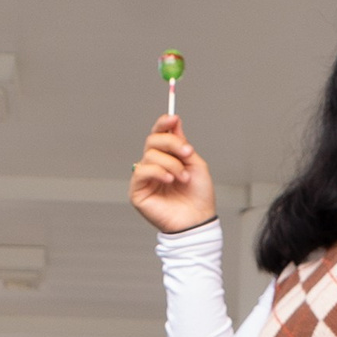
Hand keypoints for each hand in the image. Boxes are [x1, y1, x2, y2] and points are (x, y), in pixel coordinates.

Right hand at [129, 112, 216, 234]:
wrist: (198, 219)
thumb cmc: (198, 195)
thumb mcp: (195, 164)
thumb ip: (182, 144)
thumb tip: (174, 121)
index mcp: (167, 158)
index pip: (159, 135)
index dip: (163, 124)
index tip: (173, 118)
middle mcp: (153, 165)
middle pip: (153, 140)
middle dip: (172, 143)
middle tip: (187, 153)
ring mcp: (144, 178)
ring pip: (150, 155)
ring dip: (171, 164)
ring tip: (183, 178)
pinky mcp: (137, 191)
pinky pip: (142, 171)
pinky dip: (158, 171)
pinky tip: (170, 180)